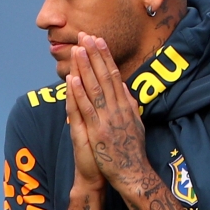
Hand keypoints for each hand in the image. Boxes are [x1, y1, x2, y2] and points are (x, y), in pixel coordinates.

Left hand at [68, 32, 146, 187]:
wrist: (133, 173)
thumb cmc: (132, 151)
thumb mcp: (136, 124)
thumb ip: (130, 106)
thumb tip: (125, 88)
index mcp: (125, 105)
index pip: (114, 75)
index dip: (105, 57)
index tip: (98, 41)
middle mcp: (117, 108)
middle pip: (104, 76)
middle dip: (94, 55)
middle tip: (86, 36)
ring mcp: (107, 119)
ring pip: (94, 88)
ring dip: (85, 68)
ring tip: (78, 49)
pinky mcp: (98, 131)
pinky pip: (87, 109)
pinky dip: (79, 93)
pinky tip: (72, 79)